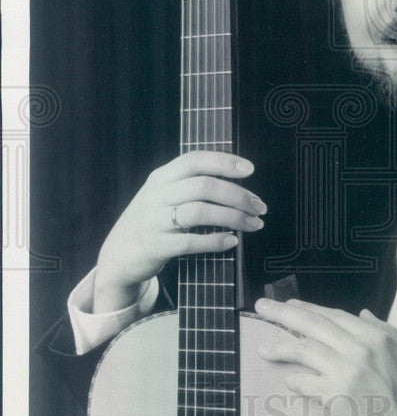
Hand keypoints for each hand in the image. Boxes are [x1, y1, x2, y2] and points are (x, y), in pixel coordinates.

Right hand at [93, 151, 266, 312]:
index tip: (250, 169)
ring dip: (233, 218)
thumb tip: (238, 183)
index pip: (195, 160)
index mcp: (161, 177)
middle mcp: (156, 194)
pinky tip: (231, 241)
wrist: (118, 255)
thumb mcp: (163, 194)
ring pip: (200, 212)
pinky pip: (191, 242)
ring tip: (253, 225)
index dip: (224, 162)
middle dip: (238, 196)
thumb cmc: (152, 221)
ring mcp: (154, 220)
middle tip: (259, 207)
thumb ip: (191, 184)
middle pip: (204, 186)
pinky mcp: (155, 246)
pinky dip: (215, 241)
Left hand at [255, 298, 396, 415]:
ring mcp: (345, 371)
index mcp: (374, 336)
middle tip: (262, 307)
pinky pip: (306, 383)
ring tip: (264, 349)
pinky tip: (288, 380)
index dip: (308, 308)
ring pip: (304, 350)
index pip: (333, 316)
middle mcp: (358, 348)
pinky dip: (295, 380)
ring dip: (280, 347)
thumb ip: (383, 330)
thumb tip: (362, 313)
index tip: (288, 304)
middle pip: (313, 325)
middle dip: (283, 313)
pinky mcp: (336, 395)